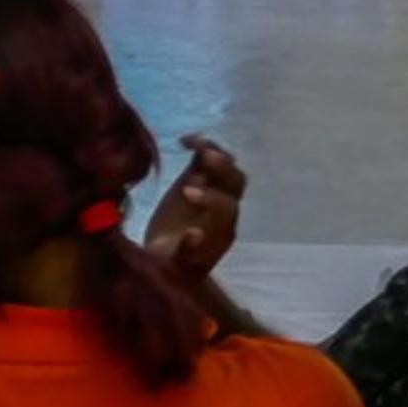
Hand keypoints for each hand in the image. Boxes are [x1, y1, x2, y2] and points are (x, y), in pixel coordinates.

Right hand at [143, 135, 245, 284]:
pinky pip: (209, 159)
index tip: (186, 193)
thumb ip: (185, 252)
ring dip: (214, 152)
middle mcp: (225, 209)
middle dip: (223, 168)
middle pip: (237, 183)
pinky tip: (183, 141)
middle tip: (203, 157)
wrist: (170, 258)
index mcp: (221, 231)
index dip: (211, 198)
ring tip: (191, 142)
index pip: (227, 209)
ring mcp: (214, 191)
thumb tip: (194, 234)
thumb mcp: (174, 265)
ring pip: (228, 167)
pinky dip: (201, 146)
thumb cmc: (171, 264)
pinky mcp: (200, 179)